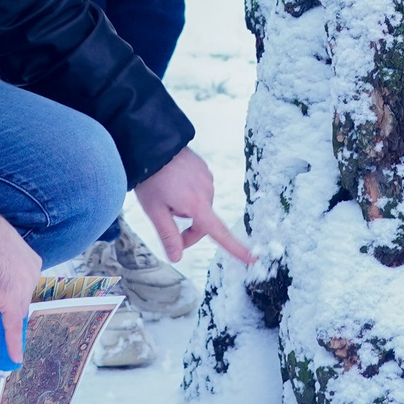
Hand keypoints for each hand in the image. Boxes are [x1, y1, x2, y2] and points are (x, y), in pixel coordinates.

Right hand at [0, 211, 41, 363]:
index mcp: (30, 261)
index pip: (22, 287)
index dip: (13, 302)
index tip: (4, 310)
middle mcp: (32, 275)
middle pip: (21, 303)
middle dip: (9, 321)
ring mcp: (23, 288)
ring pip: (16, 317)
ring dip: (5, 335)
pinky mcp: (12, 301)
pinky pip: (12, 326)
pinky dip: (11, 342)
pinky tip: (13, 356)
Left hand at [132, 147, 256, 266]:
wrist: (152, 144)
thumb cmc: (151, 178)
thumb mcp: (154, 211)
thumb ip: (168, 235)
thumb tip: (176, 257)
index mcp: (197, 205)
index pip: (219, 233)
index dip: (236, 248)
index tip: (252, 259)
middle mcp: (207, 191)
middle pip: (203, 221)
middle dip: (188, 227)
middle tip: (165, 219)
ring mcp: (207, 178)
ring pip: (199, 205)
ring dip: (186, 207)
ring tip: (165, 194)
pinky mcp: (204, 168)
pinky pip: (199, 189)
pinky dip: (187, 192)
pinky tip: (173, 183)